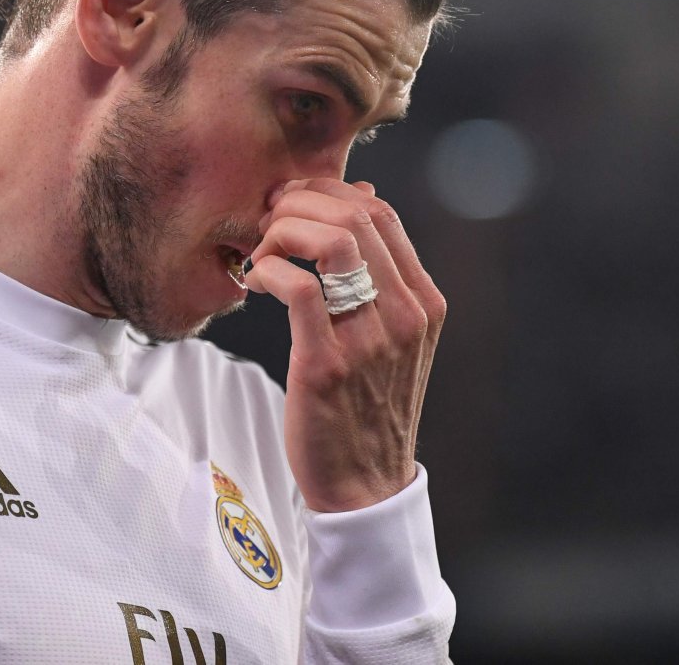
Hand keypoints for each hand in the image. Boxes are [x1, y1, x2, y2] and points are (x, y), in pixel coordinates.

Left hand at [243, 178, 446, 512]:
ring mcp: (372, 341)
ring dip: (284, 230)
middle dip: (299, 204)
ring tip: (263, 252)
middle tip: (267, 223)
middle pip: (356, 216)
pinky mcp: (328, 365)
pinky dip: (268, 269)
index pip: (381, 214)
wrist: (363, 484)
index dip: (329, 194)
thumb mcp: (390, 336)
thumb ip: (379, 274)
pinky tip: (255, 282)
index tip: (292, 206)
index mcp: (424, 302)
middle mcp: (406, 315)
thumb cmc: (366, 403)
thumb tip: (361, 198)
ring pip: (331, 241)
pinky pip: (297, 288)